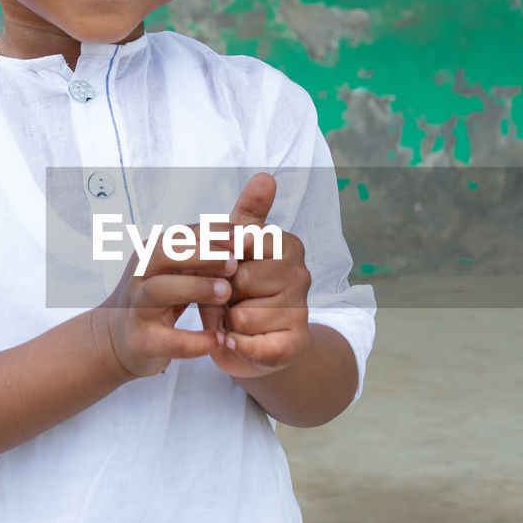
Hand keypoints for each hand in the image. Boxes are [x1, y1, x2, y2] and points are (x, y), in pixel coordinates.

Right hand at [91, 233, 235, 379]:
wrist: (116, 339)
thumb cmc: (157, 299)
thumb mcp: (176, 272)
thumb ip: (205, 255)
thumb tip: (248, 235)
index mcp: (151, 254)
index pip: (181, 235)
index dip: (213, 234)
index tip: (245, 237)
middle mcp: (140, 276)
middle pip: (165, 254)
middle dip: (202, 255)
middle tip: (235, 263)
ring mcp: (137, 308)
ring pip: (160, 290)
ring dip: (195, 288)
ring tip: (226, 293)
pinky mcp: (141, 341)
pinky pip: (167, 339)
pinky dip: (194, 340)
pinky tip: (218, 339)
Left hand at [200, 172, 311, 379]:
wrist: (249, 340)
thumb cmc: (239, 288)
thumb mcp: (236, 246)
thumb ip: (248, 213)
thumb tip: (264, 176)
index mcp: (287, 244)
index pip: (242, 245)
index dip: (220, 262)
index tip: (222, 269)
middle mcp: (301, 274)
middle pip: (240, 281)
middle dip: (220, 294)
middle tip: (224, 299)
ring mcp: (301, 310)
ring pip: (244, 316)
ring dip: (226, 323)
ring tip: (232, 321)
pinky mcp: (295, 344)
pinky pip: (257, 345)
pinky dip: (238, 346)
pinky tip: (235, 341)